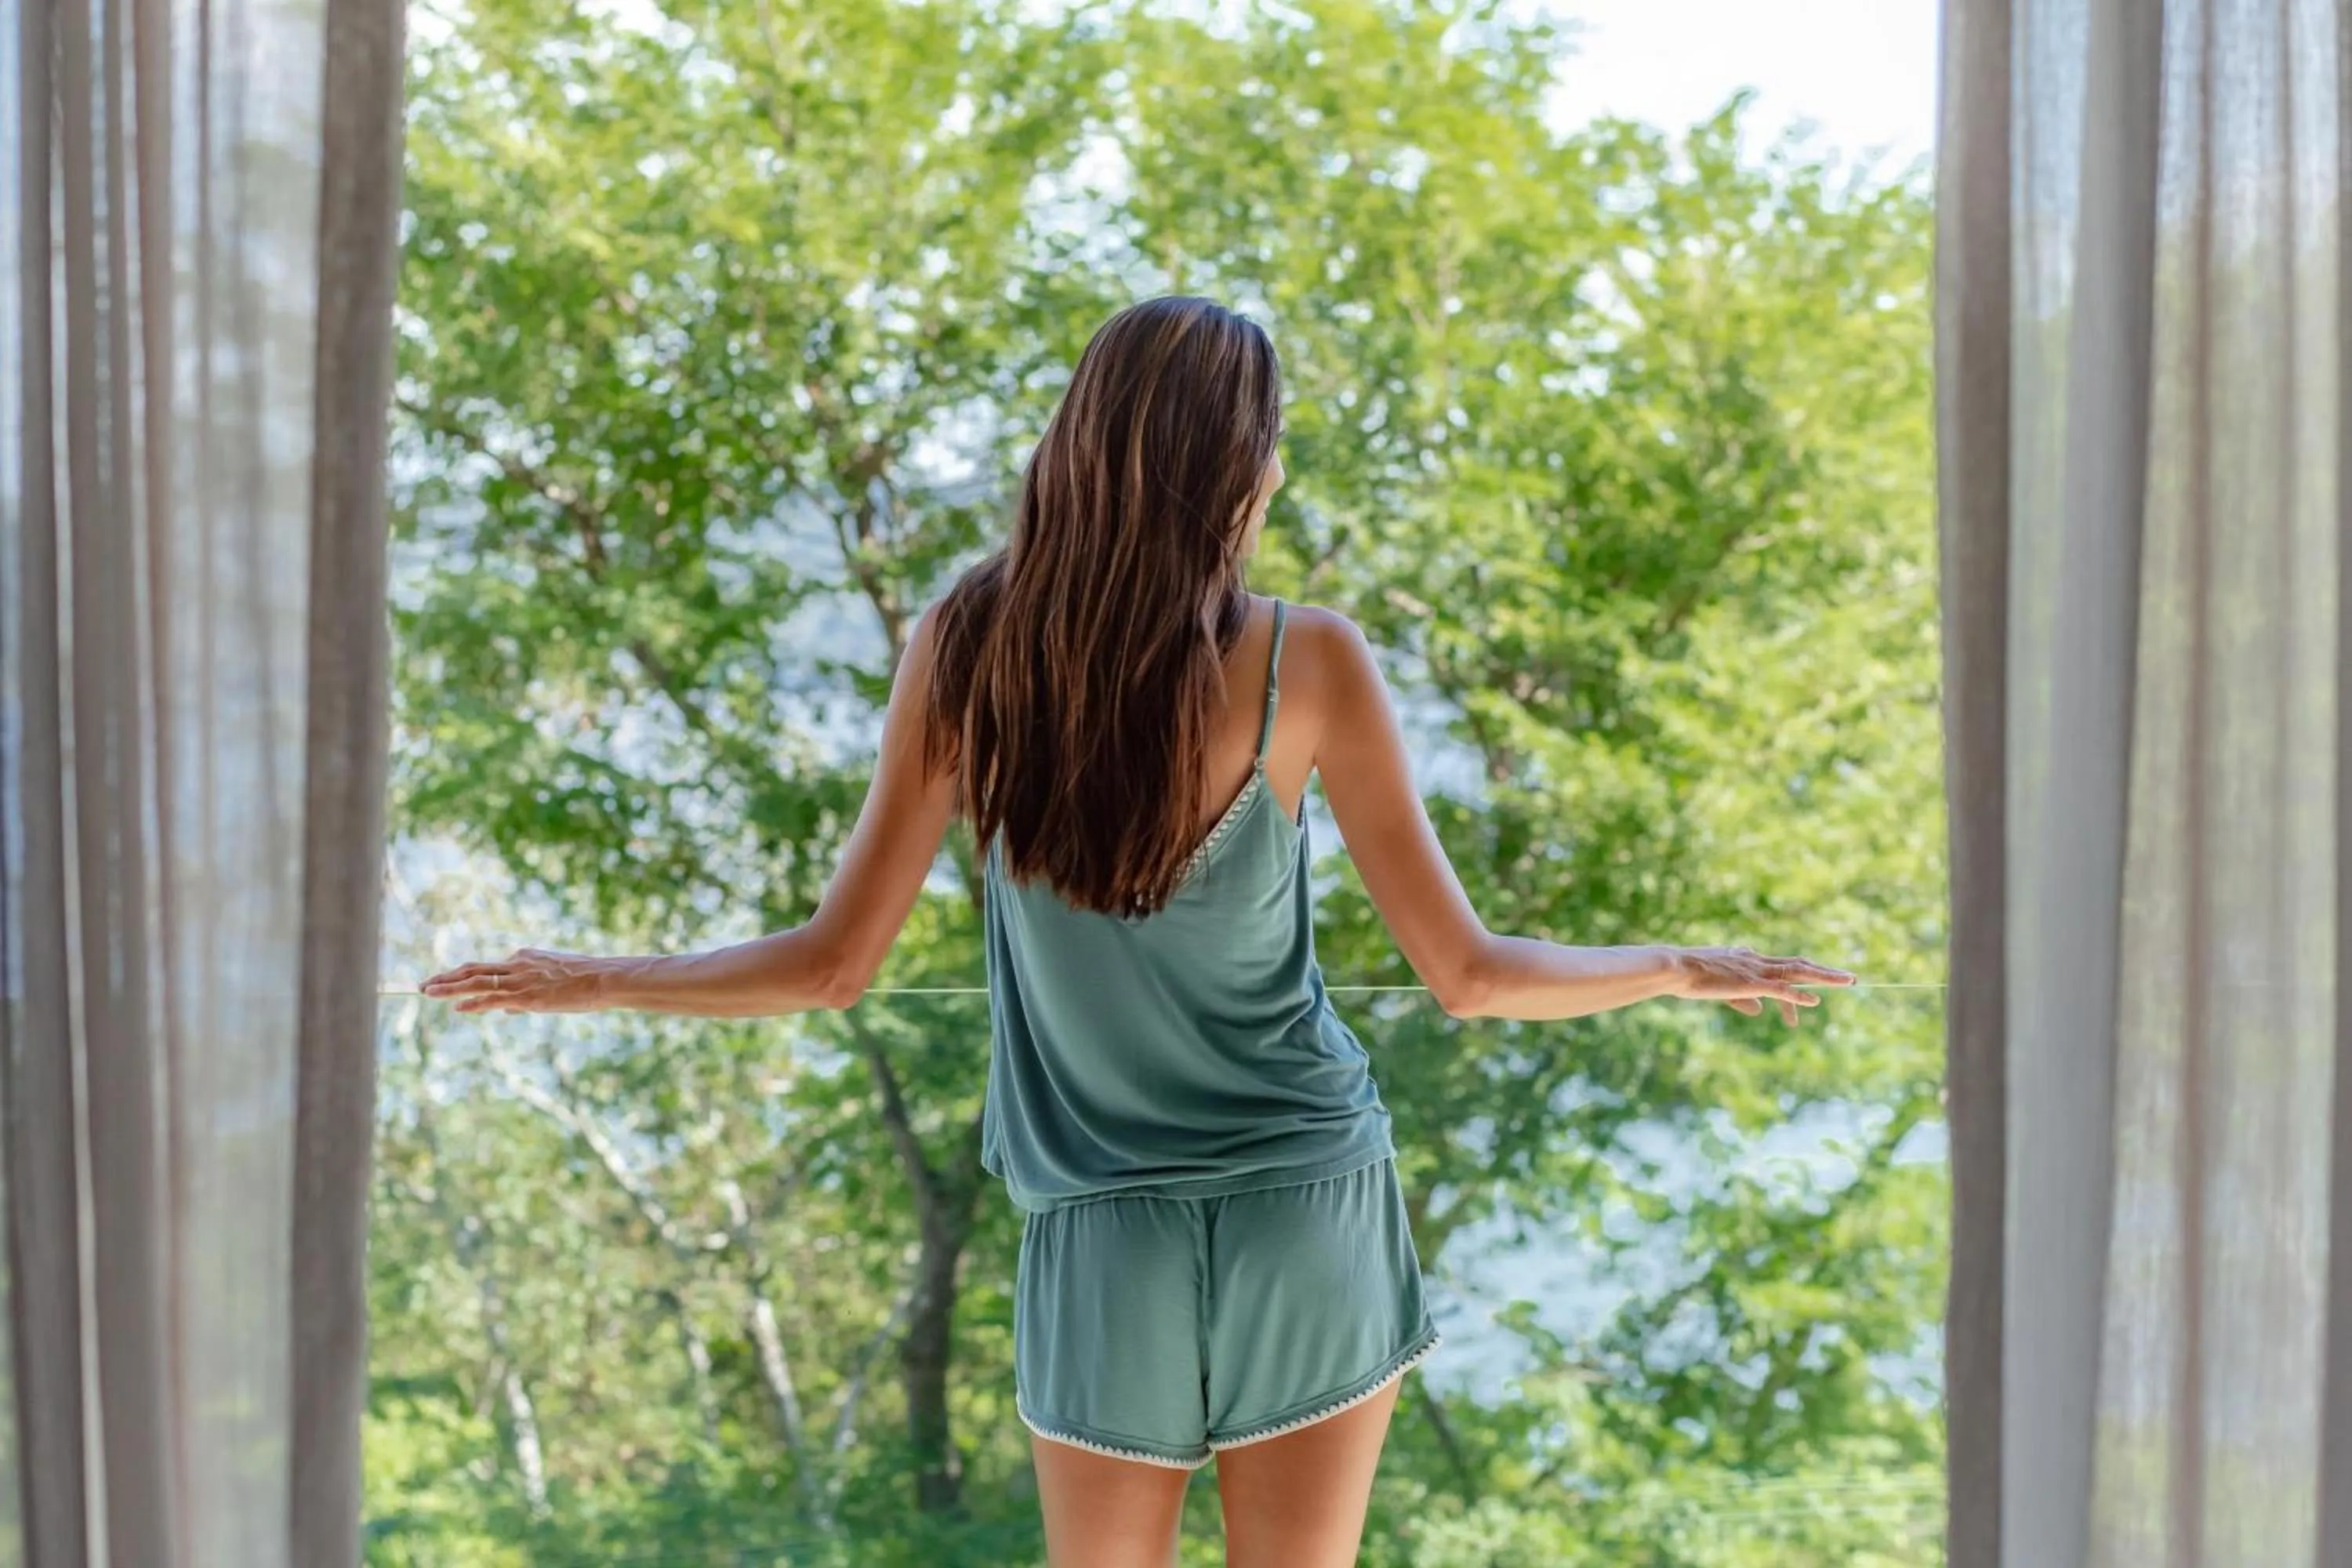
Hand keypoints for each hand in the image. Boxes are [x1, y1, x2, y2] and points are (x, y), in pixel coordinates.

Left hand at [422, 948, 614, 1014]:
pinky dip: (473, 1003)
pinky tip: (457, 1008)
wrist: (603, 978)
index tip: (448, 982)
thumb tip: (507, 1010)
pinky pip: (493, 999)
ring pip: (477, 981)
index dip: (466, 977)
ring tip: (427, 991)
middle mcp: (517, 964)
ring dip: (449, 987)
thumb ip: (528, 993)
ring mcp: (520, 980)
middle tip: (425, 984)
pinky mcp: (526, 997)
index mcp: (525, 957)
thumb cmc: (586, 981)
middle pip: (473, 968)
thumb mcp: (554, 981)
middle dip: (447, 977)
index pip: (490, 968)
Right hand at [1668, 947, 1855, 1025]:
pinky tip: (1814, 1000)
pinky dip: (1798, 995)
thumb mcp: (1720, 988)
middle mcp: (1757, 961)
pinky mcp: (1749, 983)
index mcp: (1749, 959)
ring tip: (1847, 982)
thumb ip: (1743, 999)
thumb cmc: (1688, 977)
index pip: (1781, 969)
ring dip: (1824, 977)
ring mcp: (1755, 971)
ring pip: (1797, 972)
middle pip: (1798, 965)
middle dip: (1825, 972)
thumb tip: (1760, 1011)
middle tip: (1849, 978)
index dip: (1800, 982)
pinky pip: (1780, 989)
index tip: (1813, 998)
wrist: (1674, 967)